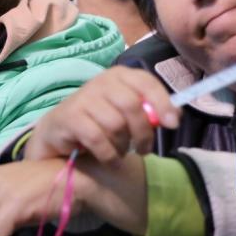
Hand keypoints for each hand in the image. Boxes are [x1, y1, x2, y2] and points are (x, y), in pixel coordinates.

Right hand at [23, 66, 178, 165]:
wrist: (60, 130)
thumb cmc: (100, 120)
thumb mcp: (126, 111)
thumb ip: (148, 110)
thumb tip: (175, 116)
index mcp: (119, 75)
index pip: (145, 82)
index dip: (162, 102)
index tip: (172, 124)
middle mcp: (101, 82)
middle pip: (132, 106)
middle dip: (143, 133)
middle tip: (145, 150)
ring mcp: (84, 98)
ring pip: (116, 125)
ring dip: (123, 146)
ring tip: (120, 151)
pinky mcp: (70, 117)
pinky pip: (98, 140)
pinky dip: (109, 155)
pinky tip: (110, 160)